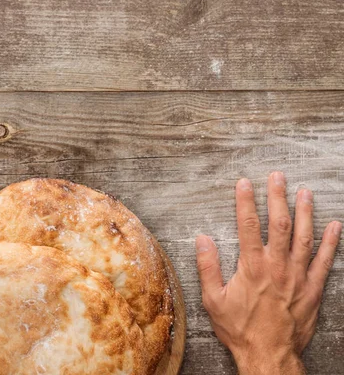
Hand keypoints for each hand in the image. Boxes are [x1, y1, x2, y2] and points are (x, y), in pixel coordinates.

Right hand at [196, 172, 340, 374]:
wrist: (269, 354)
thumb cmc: (239, 329)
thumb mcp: (213, 300)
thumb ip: (208, 267)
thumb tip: (202, 239)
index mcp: (252, 267)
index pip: (248, 226)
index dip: (246, 202)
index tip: (244, 183)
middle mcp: (277, 267)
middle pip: (279, 224)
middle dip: (278, 197)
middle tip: (277, 177)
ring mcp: (297, 276)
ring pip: (304, 237)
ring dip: (305, 212)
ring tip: (304, 192)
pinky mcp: (312, 289)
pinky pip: (324, 261)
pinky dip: (331, 242)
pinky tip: (334, 226)